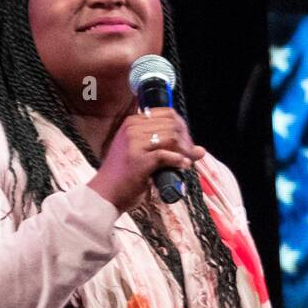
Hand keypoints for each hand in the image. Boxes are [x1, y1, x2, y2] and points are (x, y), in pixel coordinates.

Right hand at [86, 107, 205, 211]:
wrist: (106, 194)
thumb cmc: (126, 175)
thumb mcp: (145, 155)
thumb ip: (169, 148)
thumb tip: (201, 150)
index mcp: (133, 122)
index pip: (168, 114)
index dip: (183, 128)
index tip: (187, 143)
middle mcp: (132, 129)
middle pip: (172, 125)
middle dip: (186, 140)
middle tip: (189, 155)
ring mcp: (134, 143)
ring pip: (171, 138)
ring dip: (184, 151)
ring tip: (186, 162)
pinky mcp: (138, 160)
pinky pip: (165, 155)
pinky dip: (178, 161)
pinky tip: (182, 167)